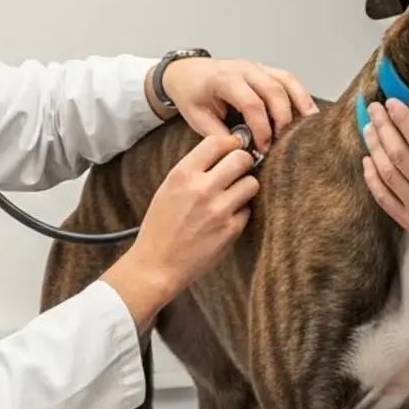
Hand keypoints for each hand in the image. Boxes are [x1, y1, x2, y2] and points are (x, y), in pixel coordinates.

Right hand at [103, 133, 259, 329]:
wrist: (157, 265)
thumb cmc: (160, 227)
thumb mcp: (168, 189)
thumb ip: (193, 170)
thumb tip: (222, 153)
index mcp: (182, 175)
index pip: (217, 142)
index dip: (229, 144)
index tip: (232, 149)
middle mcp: (202, 188)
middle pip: (241, 158)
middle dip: (243, 162)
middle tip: (239, 171)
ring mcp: (219, 209)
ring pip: (251, 183)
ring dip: (246, 187)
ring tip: (234, 195)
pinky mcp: (231, 230)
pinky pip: (248, 210)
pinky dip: (240, 212)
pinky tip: (227, 219)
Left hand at [157, 57, 317, 154]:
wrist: (185, 71)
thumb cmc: (191, 93)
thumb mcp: (197, 118)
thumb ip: (220, 135)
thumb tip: (243, 150)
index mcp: (224, 79)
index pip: (251, 103)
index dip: (261, 128)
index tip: (263, 147)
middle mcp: (244, 69)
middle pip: (274, 90)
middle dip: (282, 119)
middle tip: (281, 143)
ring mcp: (257, 66)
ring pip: (287, 80)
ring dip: (300, 103)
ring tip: (310, 125)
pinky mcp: (265, 70)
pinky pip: (288, 79)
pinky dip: (300, 94)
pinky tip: (309, 111)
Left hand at [360, 99, 408, 272]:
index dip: (404, 121)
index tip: (393, 103)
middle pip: (398, 154)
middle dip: (384, 128)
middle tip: (374, 108)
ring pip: (387, 174)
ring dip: (375, 148)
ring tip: (369, 128)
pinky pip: (384, 198)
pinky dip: (372, 178)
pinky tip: (367, 161)